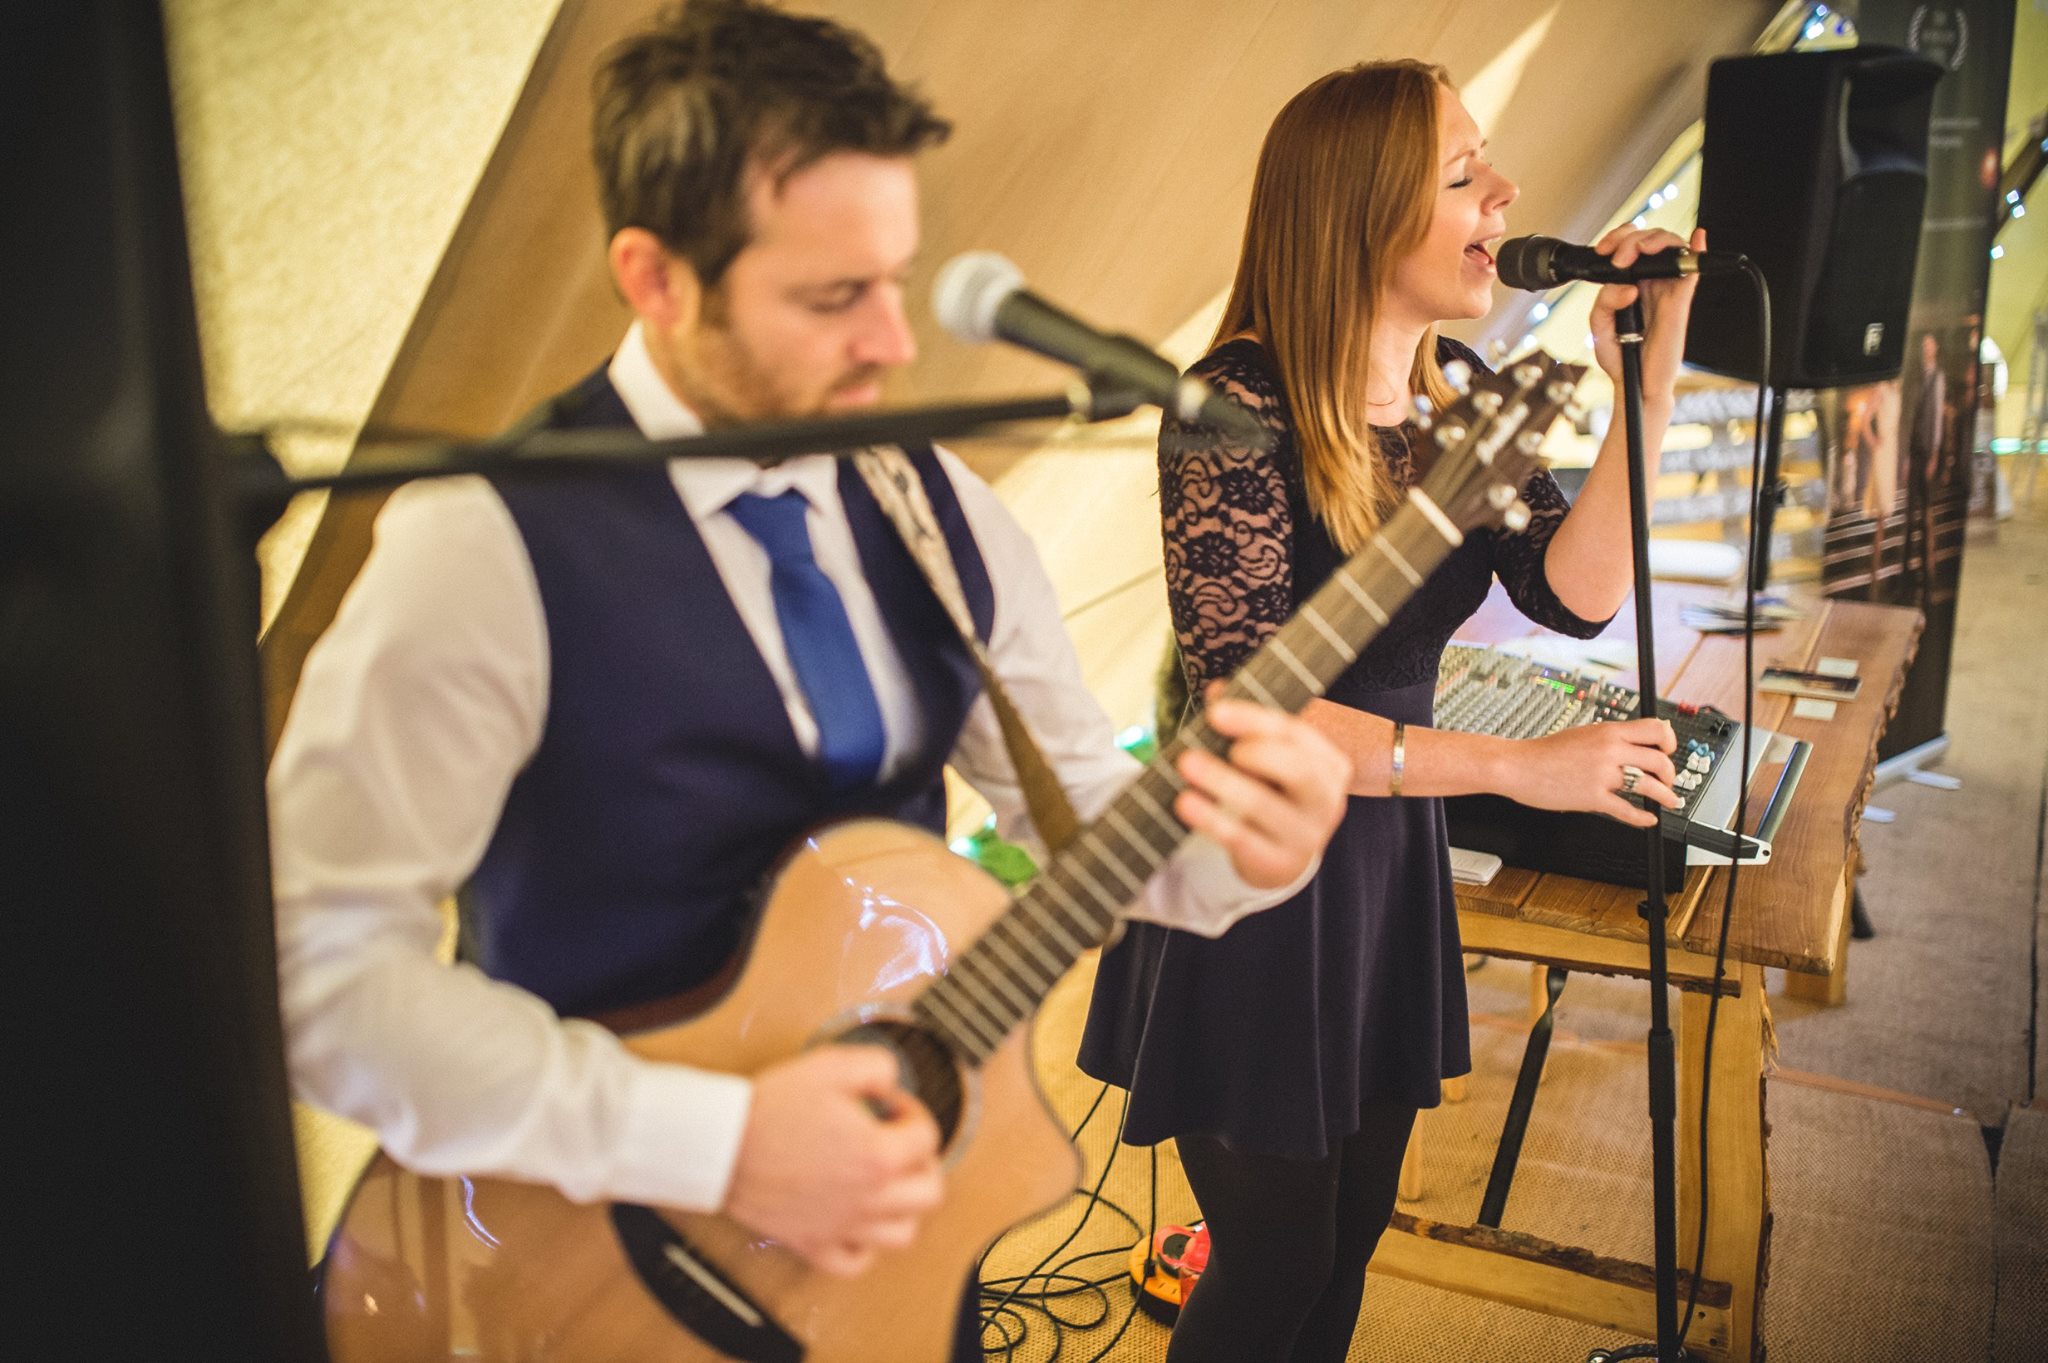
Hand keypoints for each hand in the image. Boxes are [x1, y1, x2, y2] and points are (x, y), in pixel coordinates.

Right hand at [721, 1045, 943, 1276]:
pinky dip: (864, 1245)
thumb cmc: (770, 1109)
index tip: (893, 1107)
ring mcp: (841, 1225)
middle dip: (922, 1162)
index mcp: (877, 1156)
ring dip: (904, 1206)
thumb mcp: (831, 1065)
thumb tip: (891, 1081)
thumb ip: (877, 1066)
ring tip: (887, 1184)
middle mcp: (867, 1198)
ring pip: (903, 1234)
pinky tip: (855, 1220)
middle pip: (929, 1192)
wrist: (722, 1144)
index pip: (927, 1137)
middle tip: (901, 1145)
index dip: (913, 1111)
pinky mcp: (813, 1243)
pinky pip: (855, 1261)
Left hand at [1173, 689, 1349, 888]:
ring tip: (1186, 763)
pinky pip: (1242, 839)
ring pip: (1264, 805)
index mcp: (1329, 764)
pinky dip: (1211, 818)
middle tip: (1222, 745)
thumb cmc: (1271, 792)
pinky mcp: (1278, 863)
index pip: (1296, 733)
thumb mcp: (1265, 757)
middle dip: (1256, 752)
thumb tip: (1218, 690)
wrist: (1278, 856)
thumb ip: (1245, 724)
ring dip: (1222, 781)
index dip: (1254, 719)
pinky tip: (1185, 801)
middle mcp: (1327, 800)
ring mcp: (1306, 836)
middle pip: (1297, 769)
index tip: (1216, 711)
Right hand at [1501, 717, 1679, 828]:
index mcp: (1609, 731)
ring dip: (1666, 796)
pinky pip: (1627, 811)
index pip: (1657, 729)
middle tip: (1668, 781)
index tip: (1669, 751)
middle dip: (1670, 774)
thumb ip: (1611, 737)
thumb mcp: (1584, 733)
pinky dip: (1643, 818)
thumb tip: (1635, 741)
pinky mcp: (1593, 798)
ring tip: (1670, 801)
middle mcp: (1610, 750)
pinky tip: (1648, 819)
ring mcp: (1602, 775)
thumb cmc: (1545, 752)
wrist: (1518, 766)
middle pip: (1659, 760)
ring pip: (1649, 786)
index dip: (1670, 741)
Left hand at [1588, 226, 1705, 404]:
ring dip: (1655, 240)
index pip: (1631, 247)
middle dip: (1632, 238)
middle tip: (1617, 258)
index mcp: (1632, 284)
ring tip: (1638, 252)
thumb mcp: (1599, 326)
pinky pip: (1693, 273)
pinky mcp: (1680, 302)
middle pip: (1651, 241)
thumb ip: (1605, 301)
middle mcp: (1652, 283)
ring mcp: (1668, 291)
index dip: (1619, 237)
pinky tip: (1697, 238)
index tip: (1603, 249)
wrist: (1635, 383)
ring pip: (1671, 249)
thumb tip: (1629, 286)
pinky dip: (1696, 252)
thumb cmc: (1621, 357)